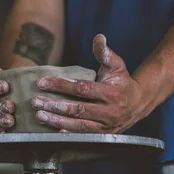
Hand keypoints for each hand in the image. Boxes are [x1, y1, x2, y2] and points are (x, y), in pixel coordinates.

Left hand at [31, 34, 157, 132]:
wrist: (139, 104)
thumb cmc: (123, 82)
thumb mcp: (117, 65)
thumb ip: (105, 53)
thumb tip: (99, 37)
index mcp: (112, 93)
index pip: (82, 89)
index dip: (61, 86)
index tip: (42, 82)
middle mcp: (110, 112)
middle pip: (78, 109)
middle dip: (55, 105)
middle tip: (35, 102)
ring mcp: (106, 126)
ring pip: (79, 125)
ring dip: (57, 121)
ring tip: (39, 116)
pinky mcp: (102, 135)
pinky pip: (83, 136)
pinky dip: (68, 134)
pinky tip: (53, 130)